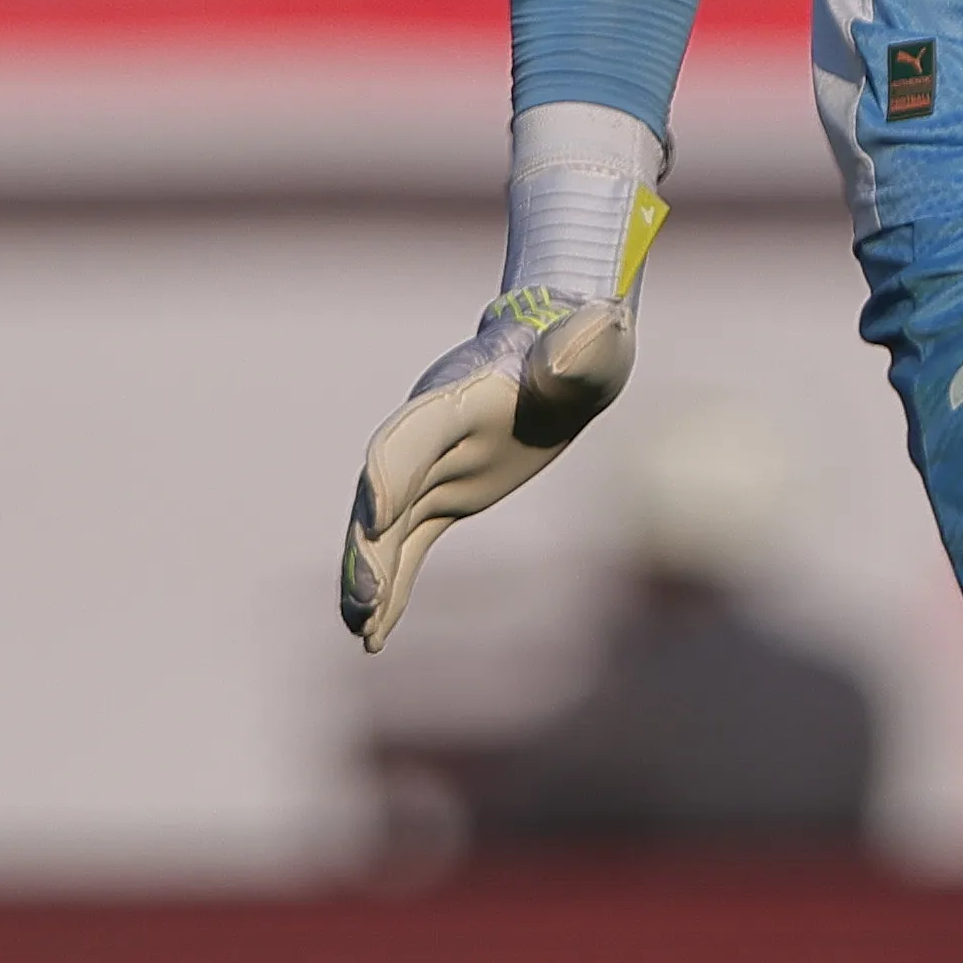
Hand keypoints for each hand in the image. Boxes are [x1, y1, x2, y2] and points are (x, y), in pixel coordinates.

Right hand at [339, 177, 664, 651]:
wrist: (563, 354)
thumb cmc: (581, 349)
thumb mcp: (591, 347)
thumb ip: (583, 348)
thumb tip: (602, 327)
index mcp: (458, 397)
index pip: (413, 436)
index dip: (392, 473)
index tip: (379, 519)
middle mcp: (430, 434)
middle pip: (385, 493)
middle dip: (369, 547)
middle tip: (365, 601)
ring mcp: (430, 468)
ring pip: (383, 529)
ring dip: (369, 577)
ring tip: (360, 630)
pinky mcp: (439, 498)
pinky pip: (403, 545)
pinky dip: (389, 586)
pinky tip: (372, 635)